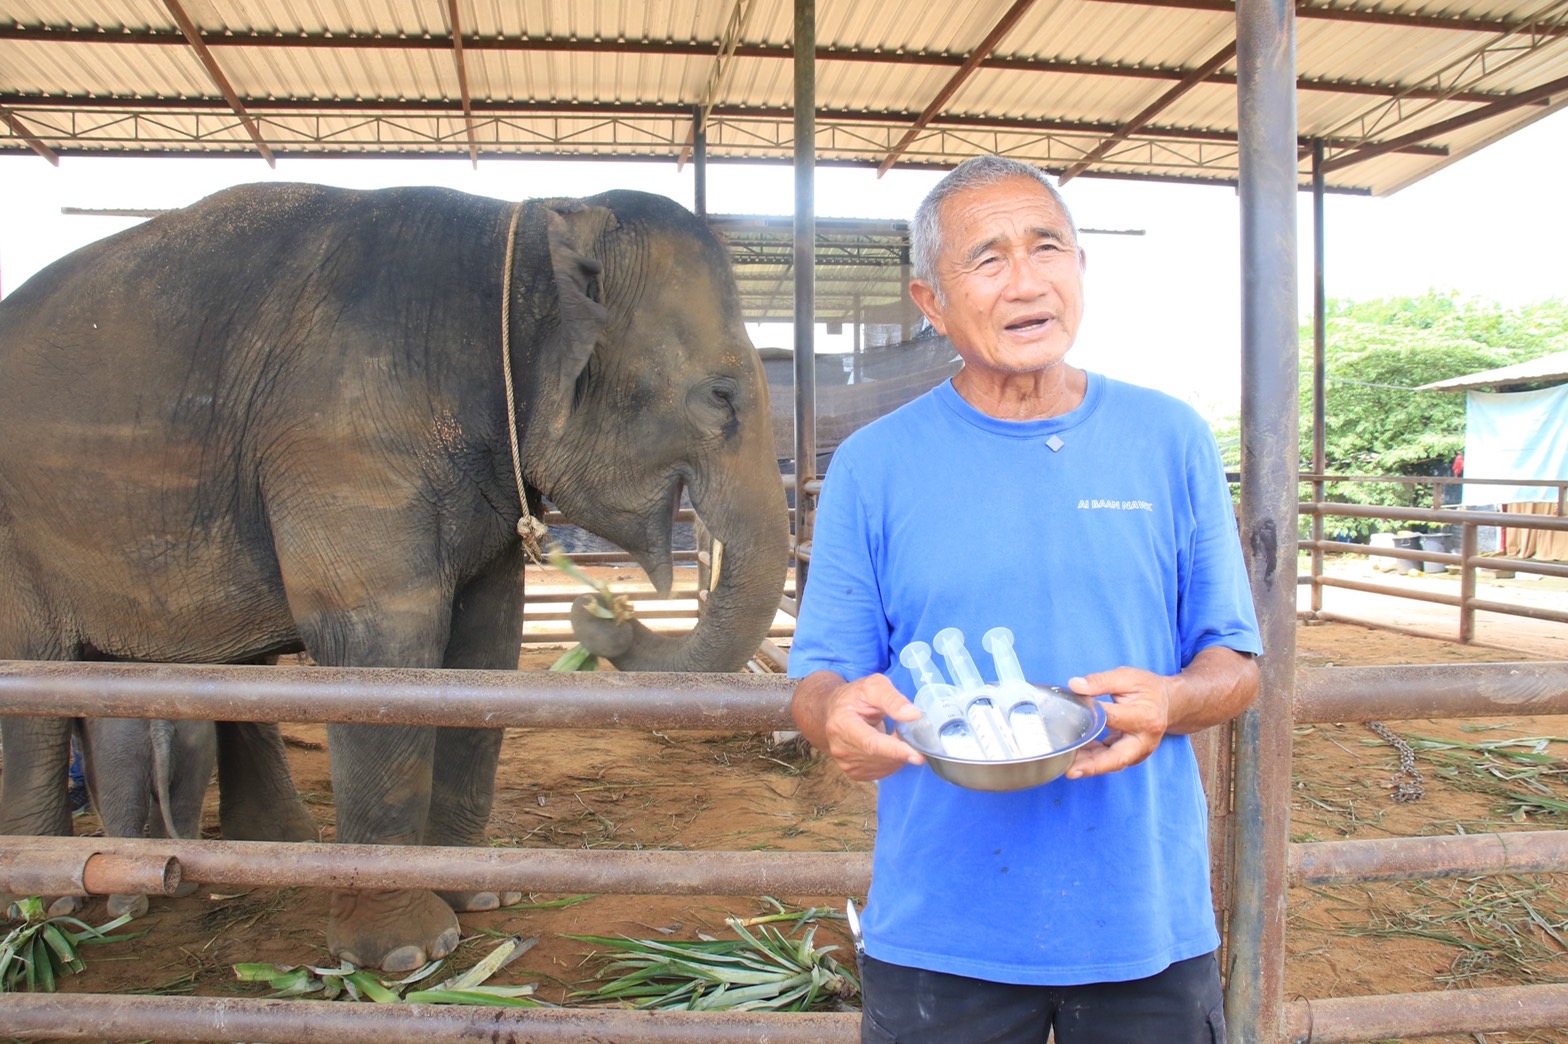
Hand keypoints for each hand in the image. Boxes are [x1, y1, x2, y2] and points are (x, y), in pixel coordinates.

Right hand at [809, 673, 925, 781]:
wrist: (836, 710)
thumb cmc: (855, 696)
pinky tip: (889, 746)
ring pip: (884, 767)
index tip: (917, 756)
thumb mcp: (874, 686)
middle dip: (902, 749)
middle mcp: (840, 747)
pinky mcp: (853, 772)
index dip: (895, 750)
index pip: (870, 743)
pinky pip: (881, 772)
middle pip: (879, 757)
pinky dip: (892, 761)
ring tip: (894, 735)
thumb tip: (914, 715)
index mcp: (842, 723)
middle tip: (910, 733)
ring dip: (898, 755)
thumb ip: (893, 699)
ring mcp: (845, 762)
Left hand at [1063, 667, 1172, 778]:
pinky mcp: (1131, 756)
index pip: (1112, 719)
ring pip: (1110, 763)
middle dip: (1093, 766)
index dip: (1091, 716)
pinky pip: (1108, 760)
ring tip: (1065, 764)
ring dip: (1087, 765)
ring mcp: (1138, 752)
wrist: (1167, 703)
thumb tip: (1075, 685)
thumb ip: (1100, 681)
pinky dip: (1091, 759)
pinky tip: (1073, 755)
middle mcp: (1144, 740)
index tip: (1071, 711)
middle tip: (1071, 771)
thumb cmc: (1148, 689)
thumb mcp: (1127, 677)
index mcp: (1145, 717)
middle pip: (1117, 758)